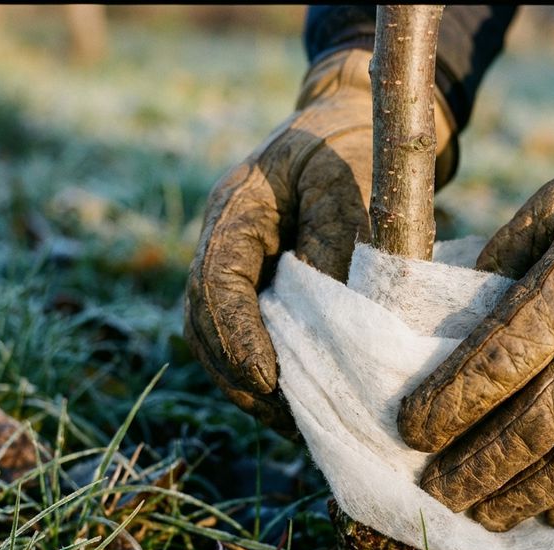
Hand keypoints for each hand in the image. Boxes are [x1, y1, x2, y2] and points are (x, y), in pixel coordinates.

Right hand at [185, 48, 455, 432]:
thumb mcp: (348, 186)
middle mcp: (221, 238)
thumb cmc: (351, 148)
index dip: (237, 336)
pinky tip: (292, 398)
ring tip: (291, 420)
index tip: (269, 379)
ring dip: (245, 380)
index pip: (217, 282)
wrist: (347, 124)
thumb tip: (329, 326)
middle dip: (238, 372)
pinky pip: (239, 331)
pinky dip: (259, 367)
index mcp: (236, 208)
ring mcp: (230, 260)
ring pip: (213, 333)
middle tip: (286, 417)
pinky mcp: (252, 280)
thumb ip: (333, 248)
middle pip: (203, 319)